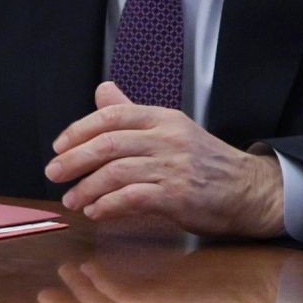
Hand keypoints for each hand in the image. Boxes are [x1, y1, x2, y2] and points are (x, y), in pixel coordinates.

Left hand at [44, 81, 284, 237]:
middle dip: (74, 159)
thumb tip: (102, 90)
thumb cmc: (205, 162)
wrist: (250, 190)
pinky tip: (97, 211)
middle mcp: (167, 137)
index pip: (111, 116)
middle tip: (53, 173)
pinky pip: (133, 197)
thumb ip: (133, 113)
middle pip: (108, 143)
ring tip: (72, 199)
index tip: (58, 147)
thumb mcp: (171, 129)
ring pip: (117, 171)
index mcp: (163, 118)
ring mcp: (174, 166)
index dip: (79, 130)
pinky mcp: (179, 195)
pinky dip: (109, 204)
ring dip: (87, 187)